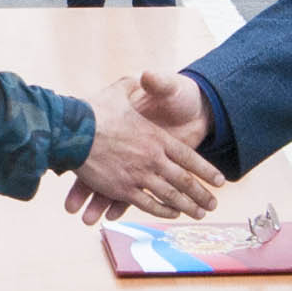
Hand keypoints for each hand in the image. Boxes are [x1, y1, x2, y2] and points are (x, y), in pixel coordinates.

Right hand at [60, 71, 220, 223]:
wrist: (71, 129)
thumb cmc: (95, 110)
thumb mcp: (121, 90)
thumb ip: (139, 84)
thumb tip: (145, 76)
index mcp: (156, 138)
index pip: (189, 158)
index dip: (206, 171)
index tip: (219, 181)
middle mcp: (152, 158)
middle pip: (184, 181)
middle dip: (201, 195)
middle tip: (212, 206)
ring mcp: (138, 175)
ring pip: (170, 195)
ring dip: (187, 206)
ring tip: (199, 214)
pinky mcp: (121, 188)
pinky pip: (147, 203)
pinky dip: (161, 210)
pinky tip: (171, 214)